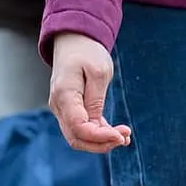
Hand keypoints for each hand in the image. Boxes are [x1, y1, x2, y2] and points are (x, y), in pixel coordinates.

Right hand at [48, 33, 131, 152]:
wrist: (74, 41)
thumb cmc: (87, 53)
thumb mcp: (99, 73)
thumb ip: (96, 101)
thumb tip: (97, 126)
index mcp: (64, 95)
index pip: (79, 128)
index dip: (100, 137)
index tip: (121, 135)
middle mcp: (59, 106)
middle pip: (77, 139)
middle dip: (102, 144)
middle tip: (124, 137)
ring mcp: (64, 109)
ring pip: (80, 137)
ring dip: (102, 141)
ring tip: (126, 136)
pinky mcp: (72, 110)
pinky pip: (84, 129)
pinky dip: (100, 135)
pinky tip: (119, 133)